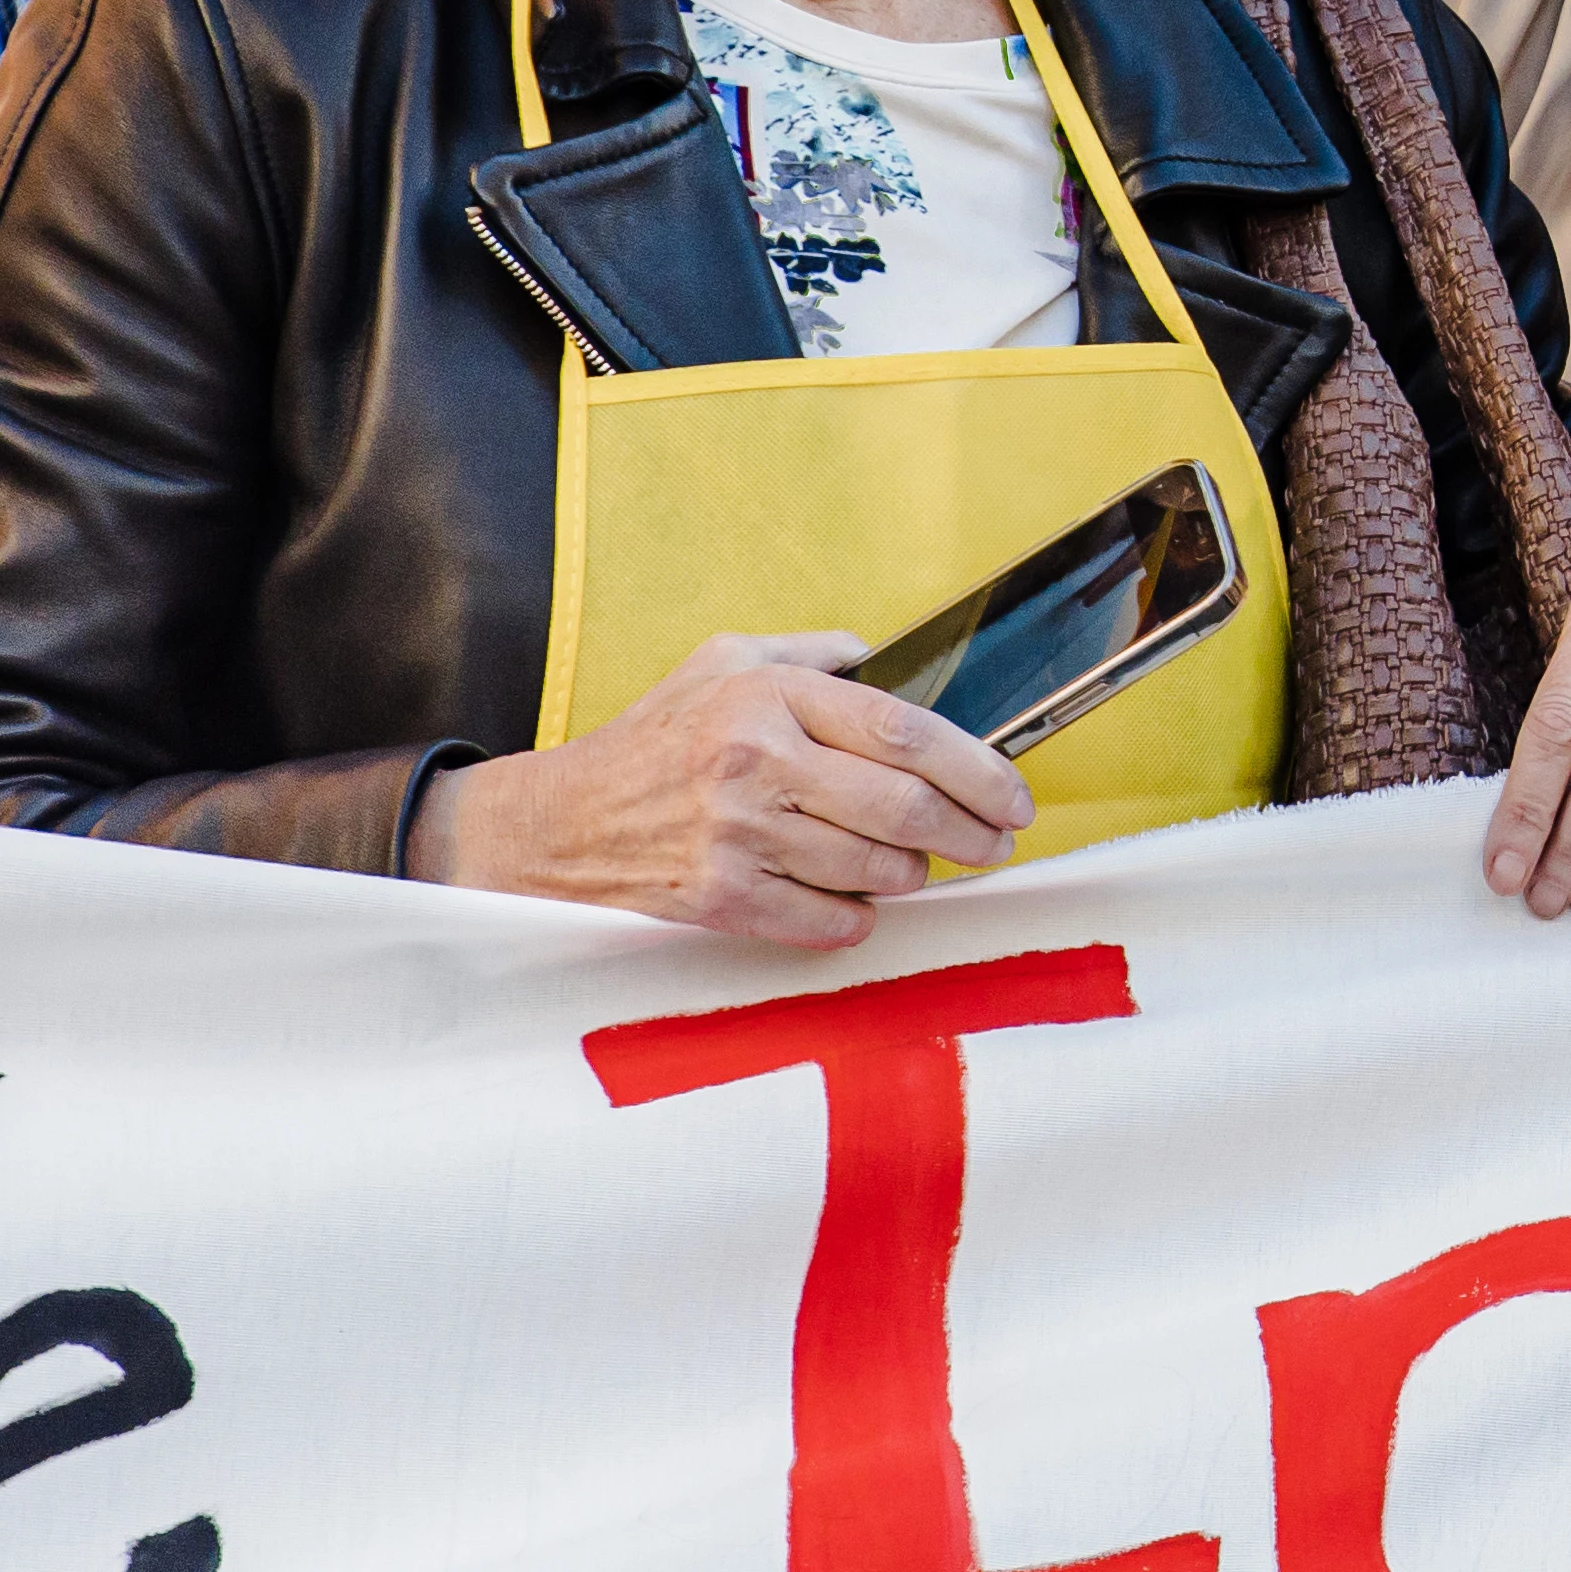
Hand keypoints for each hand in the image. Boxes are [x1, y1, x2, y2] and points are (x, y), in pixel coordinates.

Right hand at [406, 631, 1031, 946]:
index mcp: (767, 698)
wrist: (558, 825)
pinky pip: (828, 920)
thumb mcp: (721, 662)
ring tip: (916, 864)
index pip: (904, 731)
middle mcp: (756, 764)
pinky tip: (856, 899)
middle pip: (905, 807)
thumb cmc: (651, 741)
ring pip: (875, 868)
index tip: (1012, 795)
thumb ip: (809, 652)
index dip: (977, 767)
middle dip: (970, 831)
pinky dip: (858, 916)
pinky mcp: (721, 900)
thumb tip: (880, 654)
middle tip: (995, 841)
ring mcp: (738, 837)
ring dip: (913, 873)